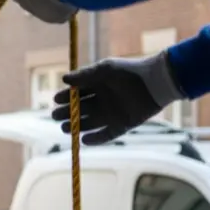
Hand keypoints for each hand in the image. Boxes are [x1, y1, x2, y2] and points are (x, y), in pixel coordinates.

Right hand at [50, 54, 183, 144]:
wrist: (154, 82)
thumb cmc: (128, 72)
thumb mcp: (104, 70)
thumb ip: (84, 75)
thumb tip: (63, 79)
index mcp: (97, 87)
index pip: (76, 94)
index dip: (65, 97)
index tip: (56, 100)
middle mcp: (103, 101)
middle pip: (80, 111)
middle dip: (67, 114)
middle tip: (56, 116)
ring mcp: (112, 114)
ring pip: (89, 124)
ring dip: (76, 127)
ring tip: (66, 128)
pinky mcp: (122, 125)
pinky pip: (106, 135)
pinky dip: (96, 139)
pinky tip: (84, 140)